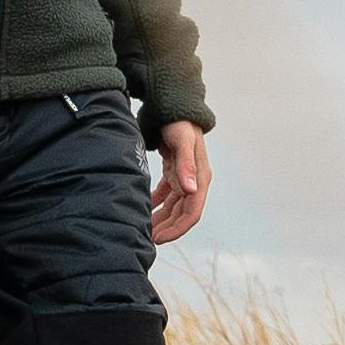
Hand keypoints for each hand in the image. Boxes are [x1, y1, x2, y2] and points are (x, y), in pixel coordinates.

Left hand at [144, 119, 212, 248]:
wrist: (175, 105)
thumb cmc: (180, 122)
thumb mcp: (182, 141)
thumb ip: (186, 165)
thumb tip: (190, 190)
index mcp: (200, 178)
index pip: (192, 212)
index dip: (177, 229)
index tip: (159, 238)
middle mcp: (194, 180)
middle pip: (182, 213)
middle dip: (167, 228)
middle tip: (147, 238)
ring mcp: (185, 177)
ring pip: (173, 206)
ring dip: (161, 219)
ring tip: (144, 229)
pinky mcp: (175, 172)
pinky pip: (166, 194)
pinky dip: (156, 204)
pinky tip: (144, 210)